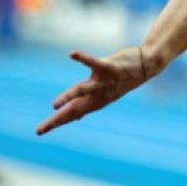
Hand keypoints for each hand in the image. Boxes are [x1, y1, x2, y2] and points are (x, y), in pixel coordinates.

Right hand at [35, 47, 150, 135]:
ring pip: (84, 90)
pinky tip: (72, 54)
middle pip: (75, 108)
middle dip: (58, 119)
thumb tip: (76, 117)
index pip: (73, 114)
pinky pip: (95, 62)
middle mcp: (99, 94)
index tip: (39, 131)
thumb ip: (88, 104)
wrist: (147, 66)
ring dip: (69, 97)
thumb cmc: (122, 79)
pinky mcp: (111, 66)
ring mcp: (105, 81)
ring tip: (54, 105)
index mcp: (96, 101)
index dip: (57, 123)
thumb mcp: (104, 94)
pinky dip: (83, 58)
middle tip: (41, 129)